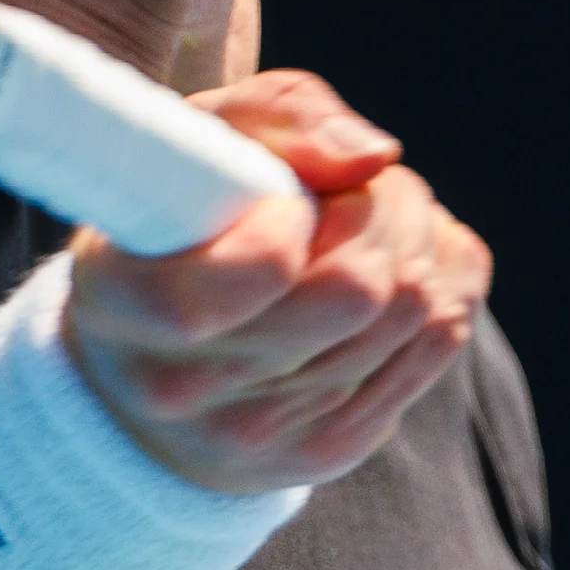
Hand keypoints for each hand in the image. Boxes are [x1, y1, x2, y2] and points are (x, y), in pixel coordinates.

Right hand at [64, 69, 492, 494]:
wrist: (150, 360)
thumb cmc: (179, 220)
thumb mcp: (199, 139)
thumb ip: (282, 118)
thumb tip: (375, 158)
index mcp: (125, 302)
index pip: (266, 268)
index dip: (301, 214)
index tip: (286, 198)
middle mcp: (184, 388)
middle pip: (362, 290)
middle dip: (388, 208)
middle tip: (359, 185)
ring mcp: (262, 434)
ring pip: (419, 313)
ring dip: (421, 238)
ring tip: (376, 217)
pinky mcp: (329, 451)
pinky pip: (442, 341)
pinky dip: (444, 281)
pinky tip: (399, 264)